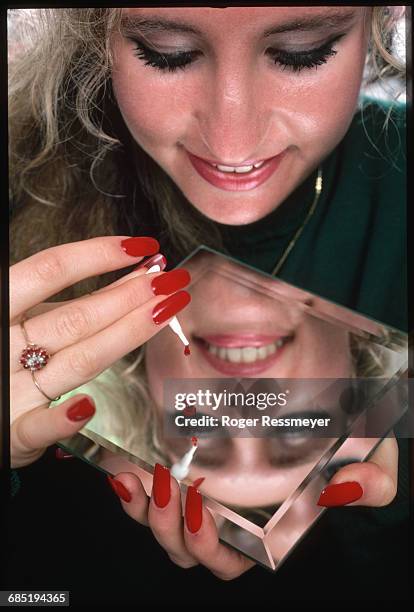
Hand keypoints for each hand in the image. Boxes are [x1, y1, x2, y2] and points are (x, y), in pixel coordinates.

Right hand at [10, 236, 190, 467]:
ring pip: (77, 361)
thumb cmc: (10, 353)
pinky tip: (88, 406)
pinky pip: (37, 427)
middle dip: (130, 295)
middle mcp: (7, 345)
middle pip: (76, 316)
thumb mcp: (33, 316)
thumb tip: (139, 270)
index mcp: (4, 306)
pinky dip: (62, 418)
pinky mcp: (13, 431)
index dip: (98, 255)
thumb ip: (78, 299)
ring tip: (168, 310)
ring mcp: (10, 389)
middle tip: (171, 280)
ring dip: (127, 335)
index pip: (52, 270)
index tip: (143, 246)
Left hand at [102, 436, 397, 580]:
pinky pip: (142, 488)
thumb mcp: (365, 443)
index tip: (206, 516)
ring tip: (149, 479)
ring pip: (159, 522)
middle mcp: (226, 506)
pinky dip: (129, 487)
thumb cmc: (338, 414)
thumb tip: (343, 492)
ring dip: (148, 510)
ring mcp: (197, 481)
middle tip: (178, 493)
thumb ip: (374, 477)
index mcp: (263, 519)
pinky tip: (125, 470)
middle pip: (186, 547)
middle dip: (175, 532)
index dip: (214, 549)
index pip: (233, 556)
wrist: (316, 370)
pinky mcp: (176, 452)